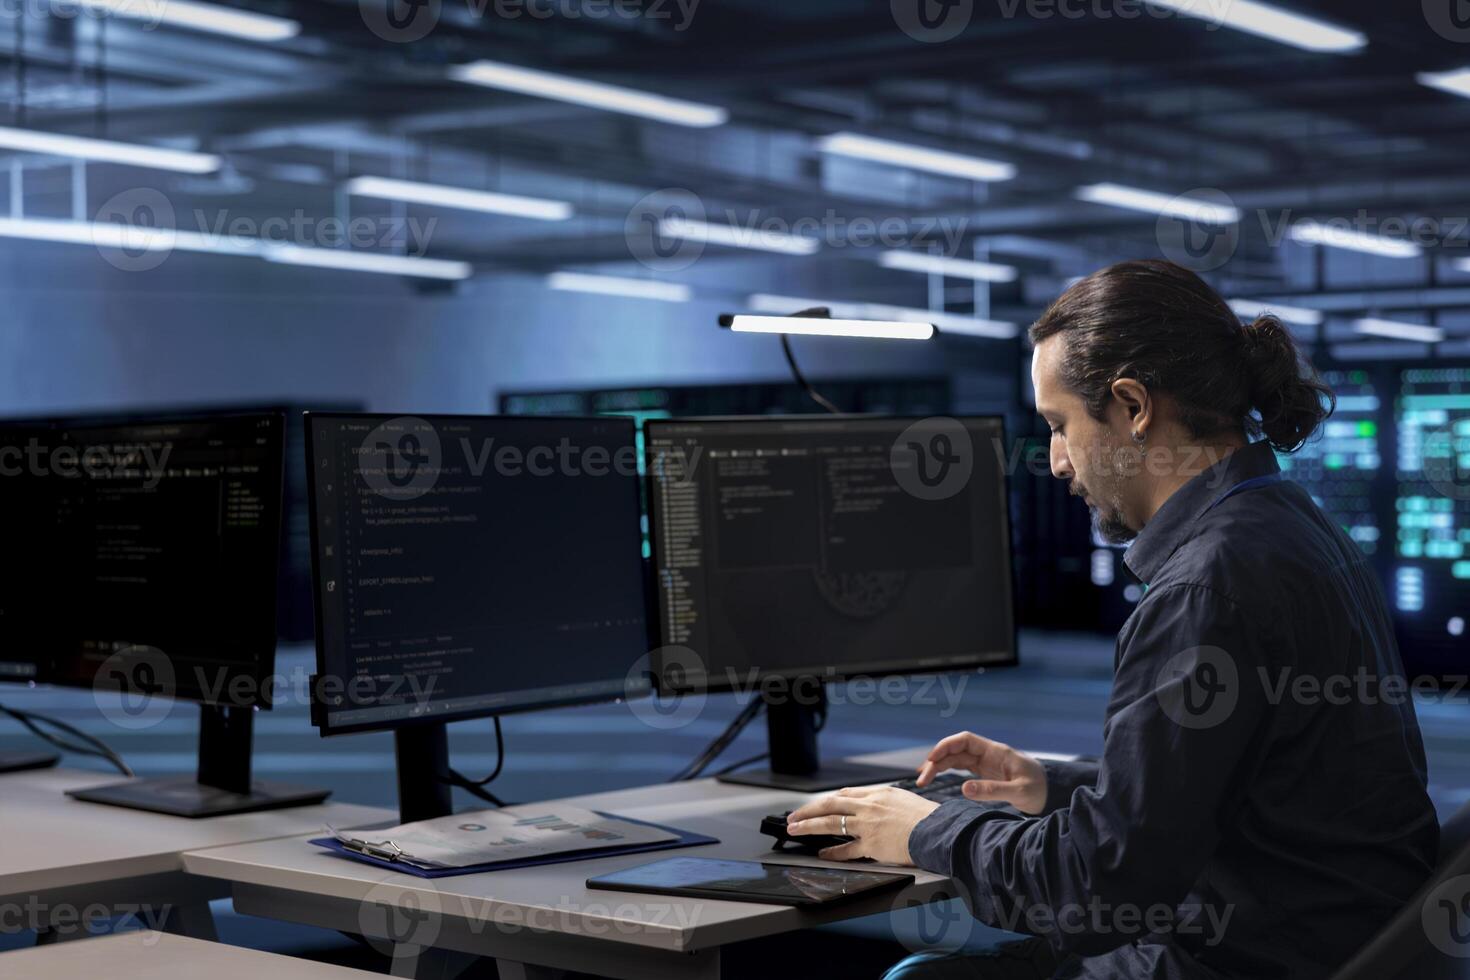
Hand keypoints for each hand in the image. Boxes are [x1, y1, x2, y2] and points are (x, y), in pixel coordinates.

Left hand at [786, 786, 939, 864]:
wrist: (938, 831)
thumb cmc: (927, 817)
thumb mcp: (904, 799)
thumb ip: (885, 801)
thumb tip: (874, 805)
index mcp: (878, 793)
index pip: (846, 794)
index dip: (828, 800)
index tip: (818, 805)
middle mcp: (869, 806)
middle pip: (830, 804)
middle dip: (808, 810)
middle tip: (793, 816)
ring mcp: (868, 825)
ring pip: (830, 822)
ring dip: (809, 826)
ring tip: (795, 829)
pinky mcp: (871, 844)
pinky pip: (846, 849)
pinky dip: (832, 852)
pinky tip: (822, 854)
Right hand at [916, 732, 1046, 814]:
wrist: (1052, 793)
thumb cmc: (1039, 789)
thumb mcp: (1018, 792)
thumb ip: (992, 790)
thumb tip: (963, 789)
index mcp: (996, 752)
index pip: (965, 741)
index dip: (946, 746)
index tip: (932, 759)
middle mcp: (988, 754)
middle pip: (955, 750)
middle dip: (936, 761)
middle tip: (922, 778)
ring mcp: (986, 763)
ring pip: (956, 759)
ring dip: (938, 767)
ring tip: (923, 779)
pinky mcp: (985, 773)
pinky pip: (961, 768)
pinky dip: (947, 771)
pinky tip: (935, 777)